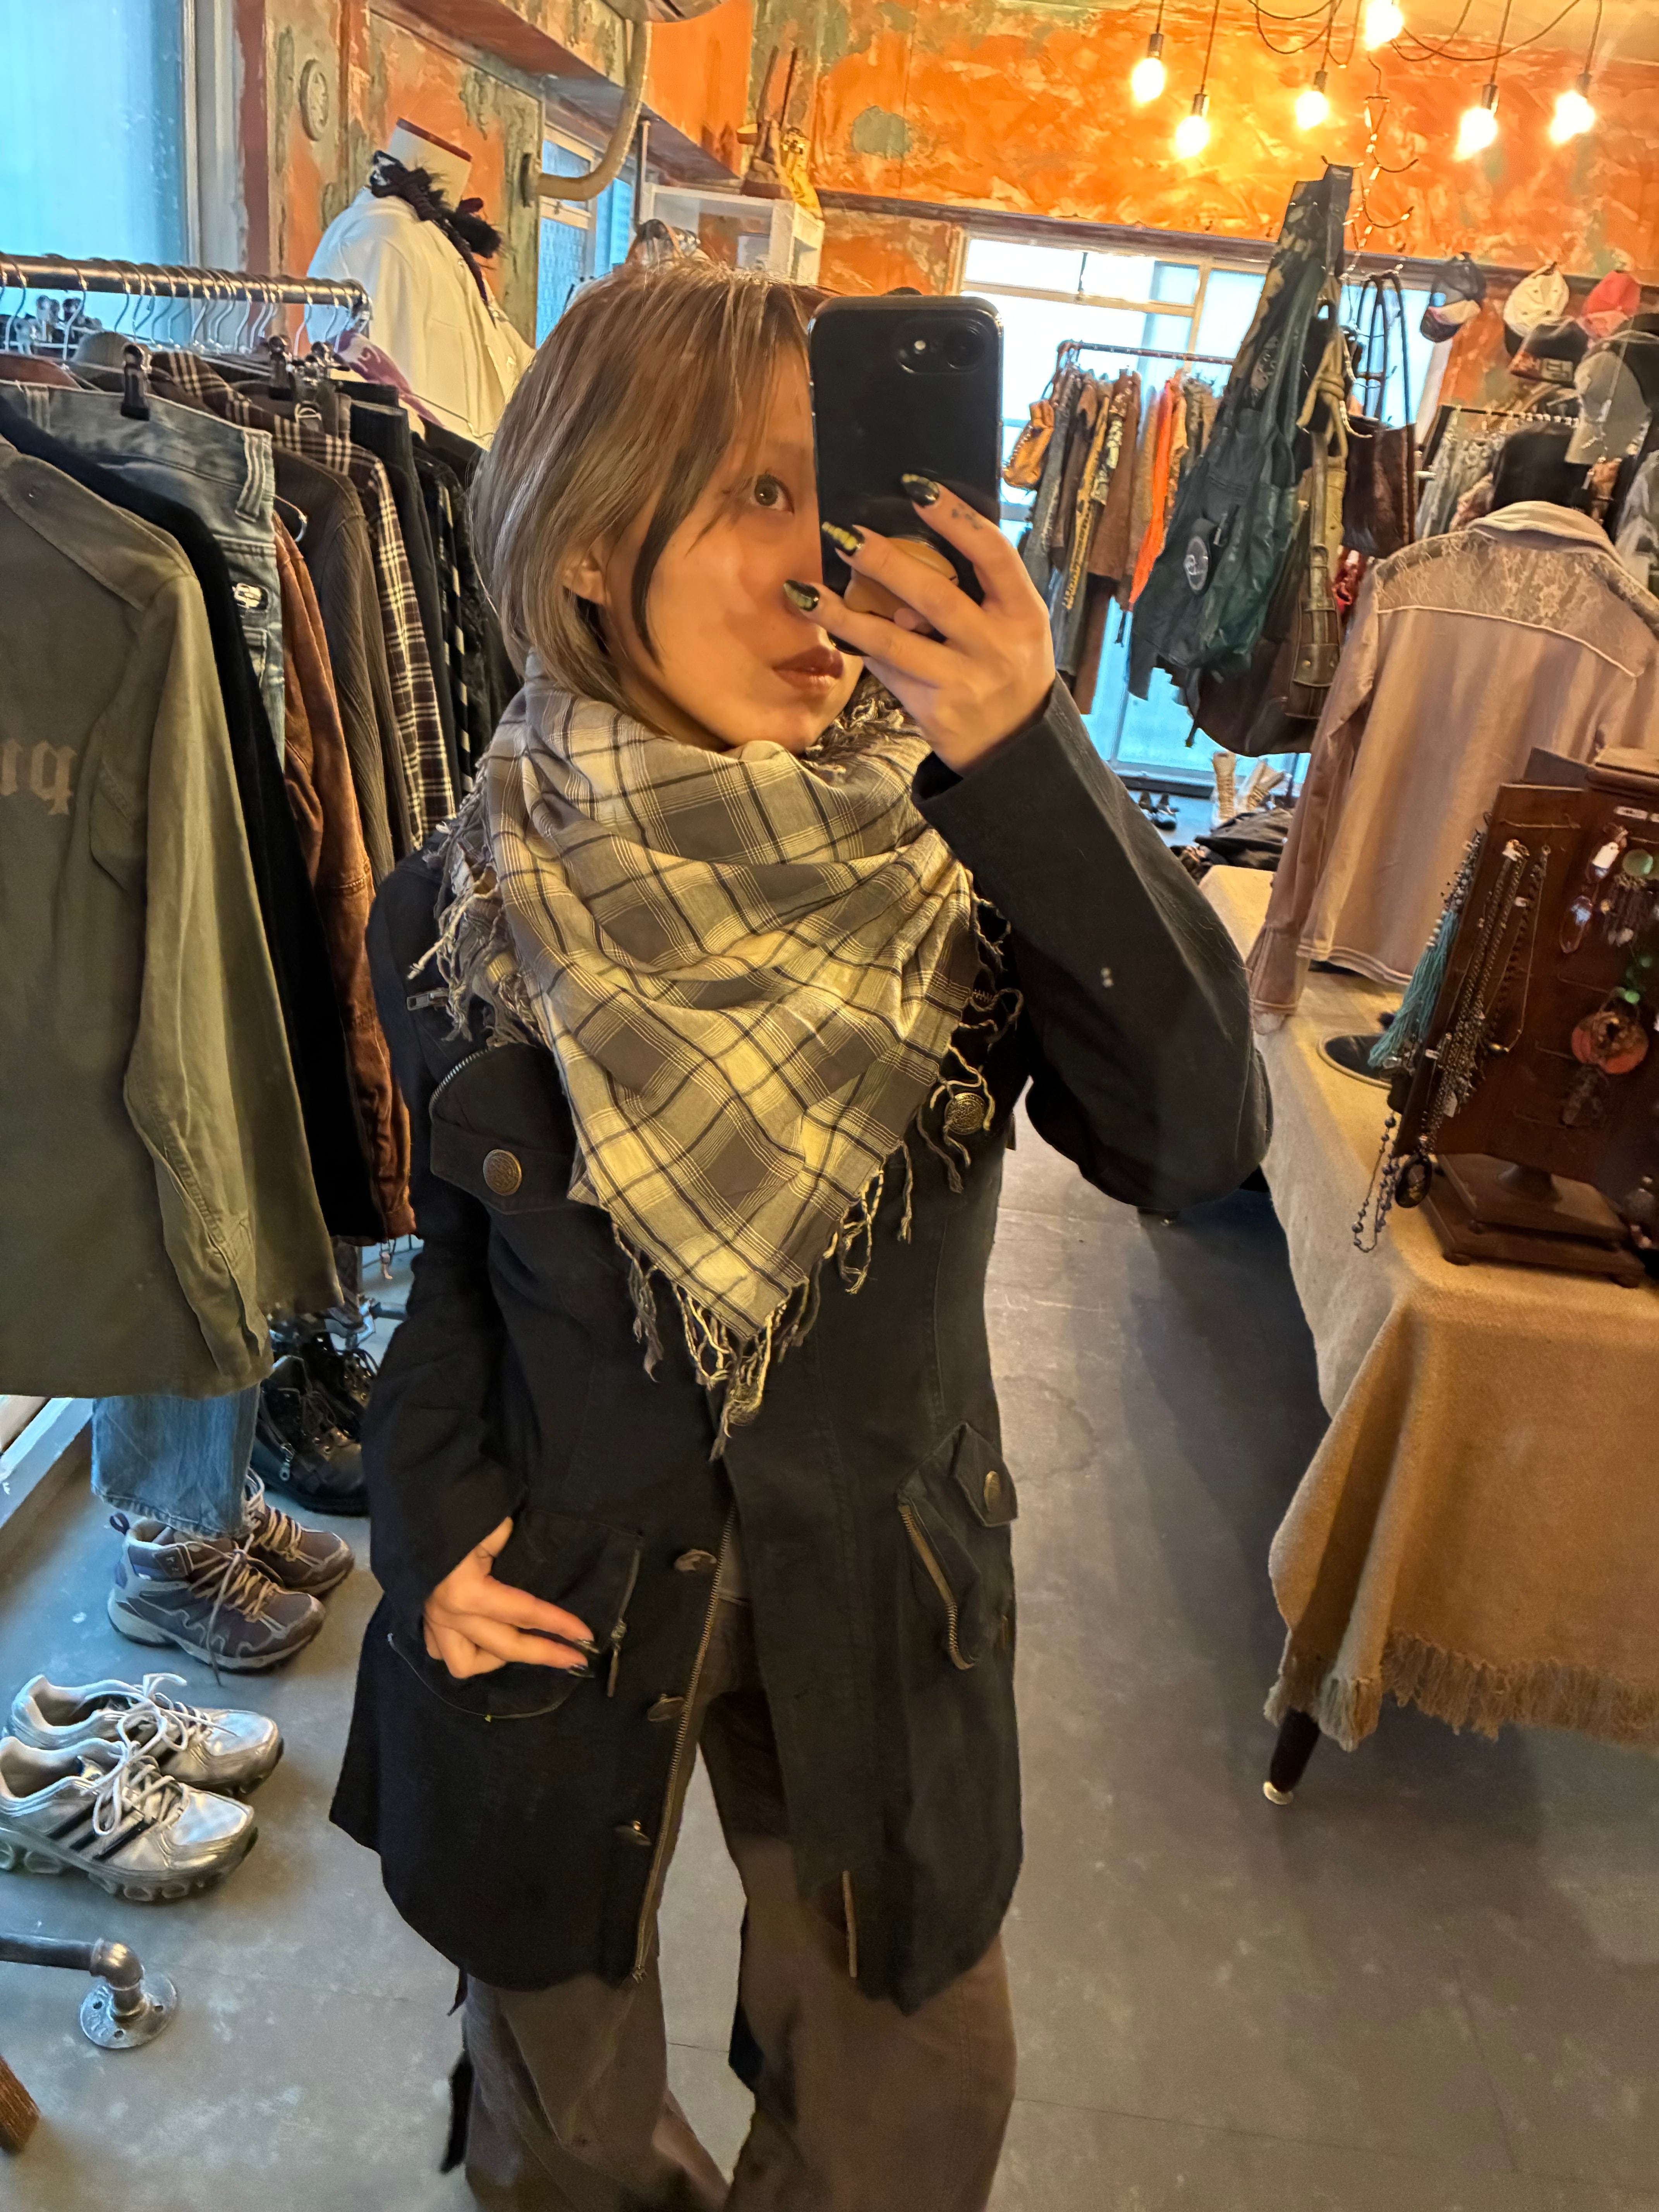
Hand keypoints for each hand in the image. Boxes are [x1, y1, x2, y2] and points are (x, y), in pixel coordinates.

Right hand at [422, 1516, 595, 1680]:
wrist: (409, 1501)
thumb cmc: (455, 1509)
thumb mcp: (494, 1526)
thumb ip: (514, 1551)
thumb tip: (534, 1566)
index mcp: (466, 1592)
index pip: (525, 1613)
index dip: (559, 1625)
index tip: (586, 1636)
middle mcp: (449, 1614)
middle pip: (505, 1646)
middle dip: (545, 1654)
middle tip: (576, 1658)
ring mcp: (431, 1619)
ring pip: (464, 1663)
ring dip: (495, 1659)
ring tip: (521, 1646)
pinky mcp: (421, 1617)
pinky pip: (441, 1651)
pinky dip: (465, 1650)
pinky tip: (484, 1640)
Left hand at [803, 481, 1055, 772]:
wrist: (1012, 748)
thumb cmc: (1010, 671)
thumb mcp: (1017, 626)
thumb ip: (982, 590)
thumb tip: (917, 545)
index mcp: (1024, 613)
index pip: (992, 553)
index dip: (955, 517)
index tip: (916, 488)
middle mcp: (997, 646)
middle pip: (934, 594)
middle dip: (885, 560)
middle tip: (847, 534)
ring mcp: (964, 681)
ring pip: (893, 639)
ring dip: (845, 613)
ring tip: (808, 591)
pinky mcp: (934, 709)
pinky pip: (888, 670)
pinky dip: (861, 647)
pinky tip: (834, 627)